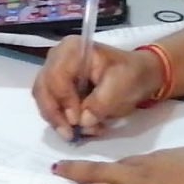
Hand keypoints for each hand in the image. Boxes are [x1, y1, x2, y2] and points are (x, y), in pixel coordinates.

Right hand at [34, 39, 164, 137]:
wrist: (139, 75)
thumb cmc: (131, 75)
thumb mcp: (121, 87)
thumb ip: (100, 104)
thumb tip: (82, 122)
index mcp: (73, 49)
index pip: (56, 76)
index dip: (64, 101)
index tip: (77, 121)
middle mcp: (58, 58)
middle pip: (43, 88)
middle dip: (55, 114)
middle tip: (70, 135)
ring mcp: (55, 72)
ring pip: (44, 100)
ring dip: (59, 120)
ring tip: (79, 133)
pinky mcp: (58, 87)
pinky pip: (51, 106)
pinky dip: (63, 120)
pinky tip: (81, 128)